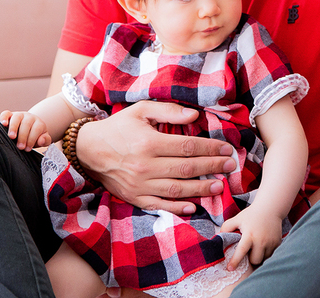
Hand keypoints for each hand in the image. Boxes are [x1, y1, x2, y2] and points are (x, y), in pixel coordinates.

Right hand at [0, 110, 50, 151]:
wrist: (29, 128)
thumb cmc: (35, 137)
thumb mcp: (42, 140)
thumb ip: (45, 140)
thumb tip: (41, 140)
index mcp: (39, 123)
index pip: (36, 129)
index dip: (32, 139)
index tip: (27, 149)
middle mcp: (29, 117)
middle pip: (26, 124)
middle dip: (23, 136)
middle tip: (20, 147)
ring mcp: (19, 115)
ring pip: (16, 117)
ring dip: (14, 127)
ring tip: (11, 137)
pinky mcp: (10, 115)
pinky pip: (6, 113)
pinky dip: (4, 117)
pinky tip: (3, 124)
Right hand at [74, 101, 236, 215]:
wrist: (88, 150)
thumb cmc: (118, 127)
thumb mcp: (141, 110)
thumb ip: (169, 112)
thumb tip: (194, 116)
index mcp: (148, 143)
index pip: (187, 146)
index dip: (209, 148)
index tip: (226, 148)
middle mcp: (145, 166)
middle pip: (186, 168)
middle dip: (212, 167)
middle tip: (230, 165)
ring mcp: (139, 185)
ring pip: (176, 189)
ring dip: (201, 189)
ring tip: (220, 186)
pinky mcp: (134, 197)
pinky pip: (158, 206)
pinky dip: (176, 208)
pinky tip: (192, 207)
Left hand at [220, 205, 282, 268]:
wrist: (270, 208)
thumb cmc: (251, 214)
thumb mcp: (237, 218)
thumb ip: (226, 227)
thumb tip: (217, 238)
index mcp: (249, 235)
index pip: (241, 251)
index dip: (235, 261)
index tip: (230, 268)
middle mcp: (261, 240)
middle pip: (255, 260)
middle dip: (250, 259)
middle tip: (248, 252)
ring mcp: (271, 242)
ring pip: (264, 259)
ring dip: (259, 257)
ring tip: (256, 248)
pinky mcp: (278, 243)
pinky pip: (271, 255)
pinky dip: (266, 253)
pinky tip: (263, 245)